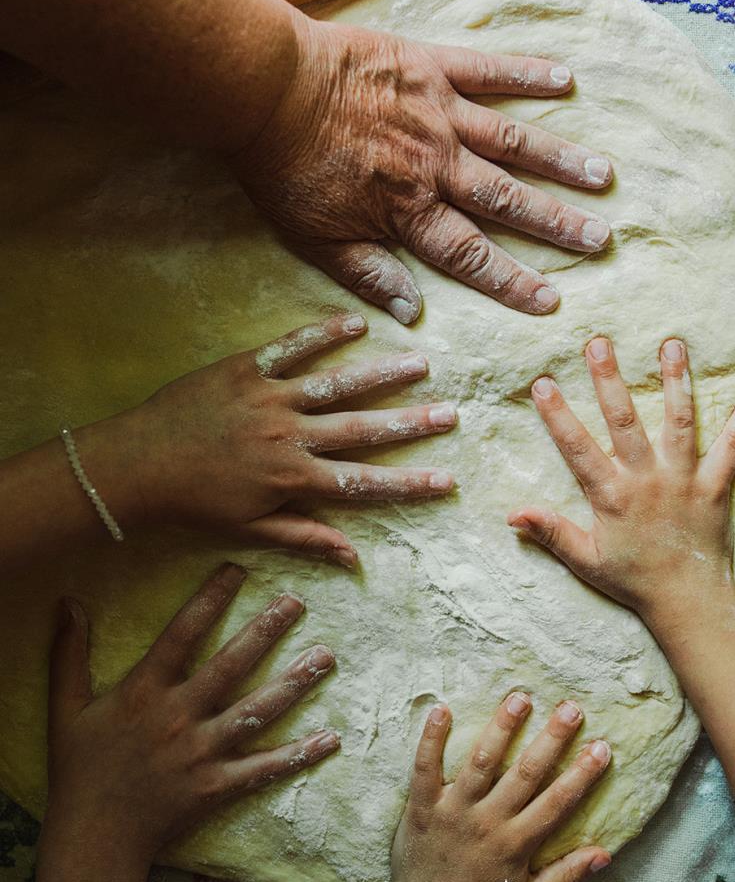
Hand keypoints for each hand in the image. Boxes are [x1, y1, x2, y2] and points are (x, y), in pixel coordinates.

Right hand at [43, 563, 337, 862]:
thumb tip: (69, 603)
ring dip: (293, 684)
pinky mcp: (217, 787)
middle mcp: (178, 717)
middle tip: (297, 602)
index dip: (209, 599)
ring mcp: (201, 753)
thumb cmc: (81, 771)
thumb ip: (69, 654)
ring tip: (326, 657)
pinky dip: (298, 756)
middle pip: (230, 665)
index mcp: (144, 692)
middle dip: (265, 631)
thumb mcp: (66, 709)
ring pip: (256, 712)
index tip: (237, 570)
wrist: (93, 841)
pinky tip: (330, 739)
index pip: (181, 634)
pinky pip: (263, 769)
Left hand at [94, 312, 457, 566]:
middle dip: (411, 424)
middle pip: (362, 429)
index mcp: (292, 479)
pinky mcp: (246, 370)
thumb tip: (354, 558)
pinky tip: (356, 323)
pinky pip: (292, 348)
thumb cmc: (194, 503)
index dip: (408, 484)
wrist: (135, 464)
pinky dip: (323, 334)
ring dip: (381, 374)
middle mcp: (289, 436)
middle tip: (450, 414)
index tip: (446, 480)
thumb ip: (304, 537)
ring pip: (335, 384)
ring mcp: (269, 398)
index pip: (363, 483)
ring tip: (419, 363)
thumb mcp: (250, 529)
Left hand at [232, 19, 612, 323]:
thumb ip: (367, 274)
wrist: (263, 87)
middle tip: (600, 238)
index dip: (512, 280)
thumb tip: (412, 312)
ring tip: (602, 175)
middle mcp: (437, 165)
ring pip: (512, 141)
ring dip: (559, 160)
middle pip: (507, 200)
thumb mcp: (314, 239)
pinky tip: (565, 80)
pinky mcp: (430, 67)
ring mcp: (439, 113)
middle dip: (556, 223)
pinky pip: (488, 71)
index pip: (471, 255)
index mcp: (409, 210)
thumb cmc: (283, 166)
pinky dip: (527, 74)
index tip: (552, 299)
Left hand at [381, 694, 610, 881]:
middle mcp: (488, 822)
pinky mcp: (423, 807)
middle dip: (551, 738)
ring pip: (481, 761)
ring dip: (501, 727)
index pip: (557, 801)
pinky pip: (425, 768)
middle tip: (571, 707)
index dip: (582, 773)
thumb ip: (566, 877)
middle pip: (524, 772)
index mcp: (516, 843)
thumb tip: (605, 854)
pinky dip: (431, 739)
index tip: (602, 747)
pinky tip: (441, 708)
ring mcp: (454, 811)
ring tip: (519, 698)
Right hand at [508, 336, 734, 630]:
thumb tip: (512, 514)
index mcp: (612, 496)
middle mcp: (647, 480)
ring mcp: (684, 480)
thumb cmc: (633, 581)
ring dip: (675, 382)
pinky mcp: (715, 486)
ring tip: (672, 344)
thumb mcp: (585, 560)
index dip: (559, 415)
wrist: (688, 603)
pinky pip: (732, 449)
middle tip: (599, 341)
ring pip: (678, 422)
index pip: (578, 448)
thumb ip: (550, 532)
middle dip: (610, 379)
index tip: (544, 382)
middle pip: (624, 421)